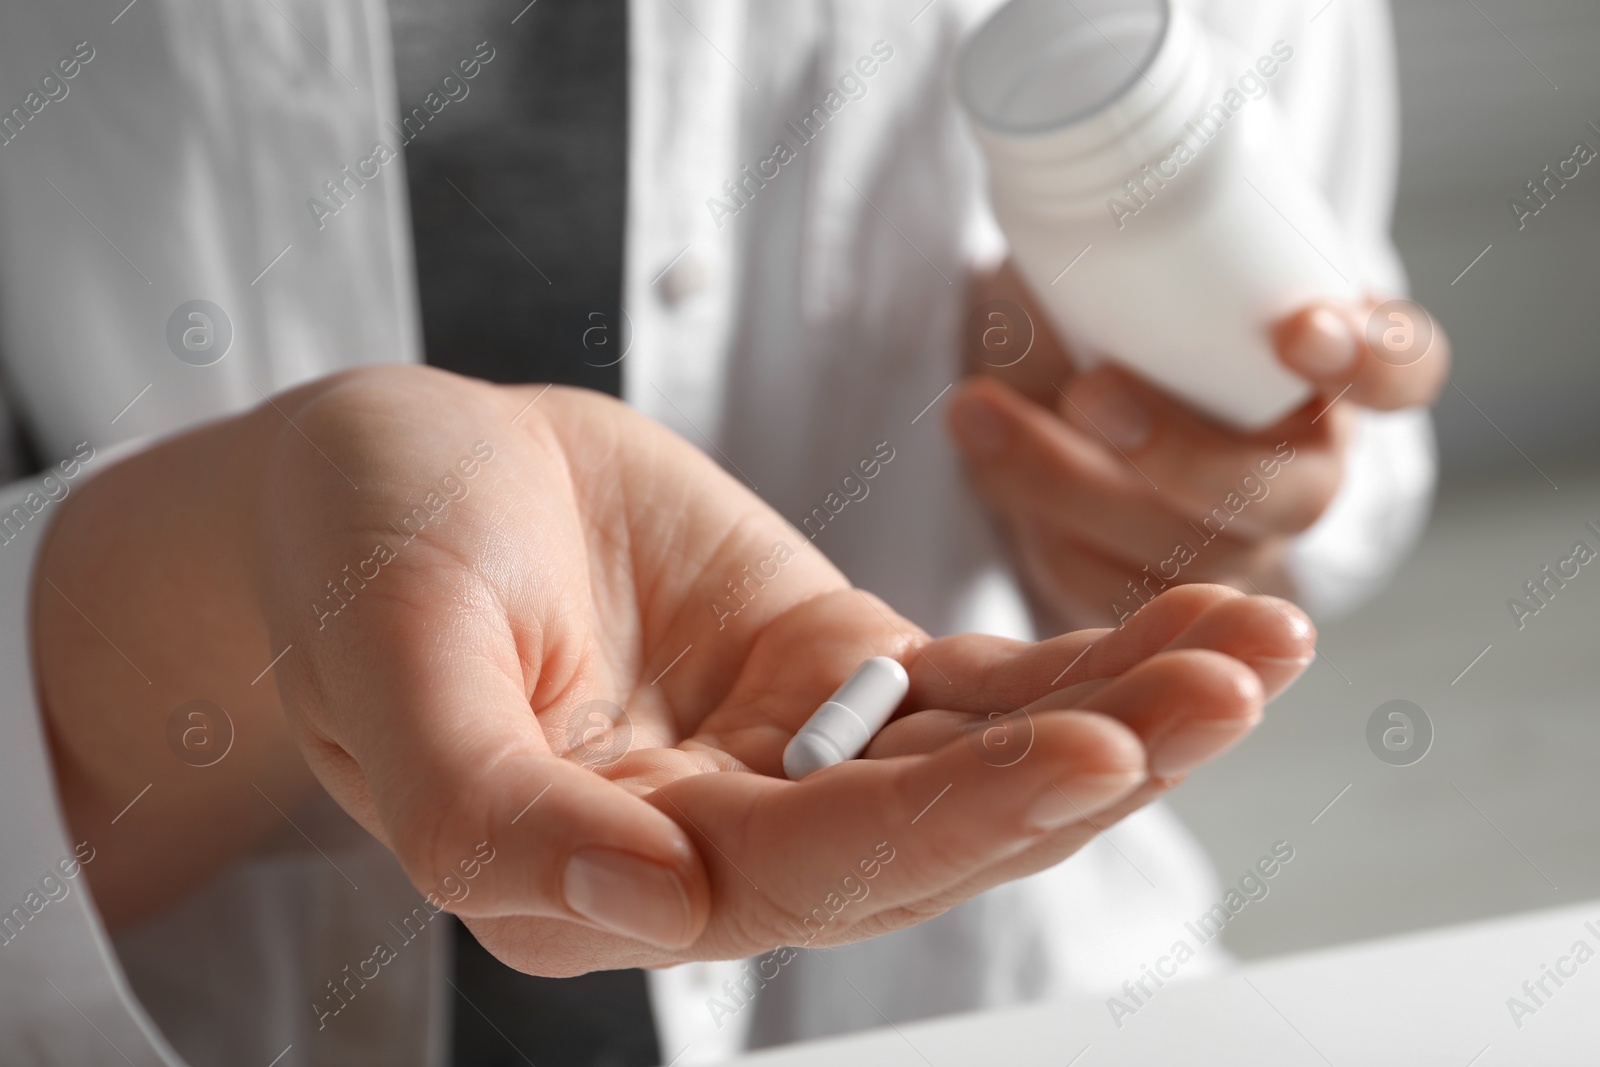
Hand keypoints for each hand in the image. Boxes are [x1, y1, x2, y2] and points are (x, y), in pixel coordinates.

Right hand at [37, 365, 1313, 975]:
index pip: (796, 876)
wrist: (401, 471)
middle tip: (1226, 688)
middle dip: (1086, 770)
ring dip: (1123, 715)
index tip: (1088, 752)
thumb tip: (639, 909)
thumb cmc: (362, 556)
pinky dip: (1086, 663)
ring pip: (977, 761)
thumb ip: (482, 809)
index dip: (942, 826)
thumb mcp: (389, 663)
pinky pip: (977, 686)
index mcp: (599, 874)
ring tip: (1256, 651)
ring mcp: (787, 757)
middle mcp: (713, 841)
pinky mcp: (833, 675)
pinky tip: (1199, 631)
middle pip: (928, 835)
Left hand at [949, 260, 1448, 629]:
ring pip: (1185, 559)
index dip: (1371, 362)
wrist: (1052, 389)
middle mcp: (1304, 471)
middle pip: (1288, 496)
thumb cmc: (1112, 306)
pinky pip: (1110, 591)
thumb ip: (1119, 243)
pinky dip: (1039, 529)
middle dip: (1183, 454)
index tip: (1300, 328)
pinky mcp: (1162, 596)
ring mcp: (1239, 549)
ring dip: (1069, 487)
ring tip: (975, 413)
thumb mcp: (1123, 255)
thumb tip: (1054, 218)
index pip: (1403, 372)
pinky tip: (985, 464)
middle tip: (1089, 393)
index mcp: (1335, 374)